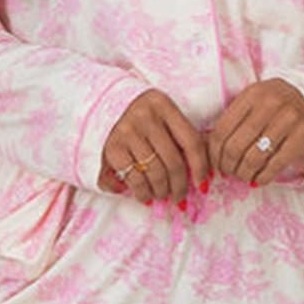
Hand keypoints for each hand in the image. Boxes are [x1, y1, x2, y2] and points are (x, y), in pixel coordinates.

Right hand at [97, 89, 211, 203]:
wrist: (100, 106)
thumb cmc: (139, 116)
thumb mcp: (161, 115)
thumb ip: (179, 136)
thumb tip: (200, 177)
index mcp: (164, 106)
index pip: (191, 142)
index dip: (200, 168)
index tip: (202, 185)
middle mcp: (146, 117)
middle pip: (174, 162)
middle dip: (179, 186)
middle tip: (179, 197)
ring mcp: (127, 132)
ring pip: (155, 174)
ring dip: (161, 192)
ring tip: (161, 196)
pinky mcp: (112, 148)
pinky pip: (134, 179)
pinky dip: (142, 192)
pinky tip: (145, 195)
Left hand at [206, 78, 303, 185]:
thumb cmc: (275, 104)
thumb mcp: (254, 102)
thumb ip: (234, 120)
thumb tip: (210, 152)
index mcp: (251, 95)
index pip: (221, 131)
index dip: (214, 154)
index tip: (215, 164)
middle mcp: (270, 104)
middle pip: (235, 147)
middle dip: (228, 166)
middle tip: (229, 173)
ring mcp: (289, 119)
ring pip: (253, 158)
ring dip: (244, 174)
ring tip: (243, 176)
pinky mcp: (303, 135)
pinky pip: (275, 164)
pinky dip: (263, 177)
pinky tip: (258, 179)